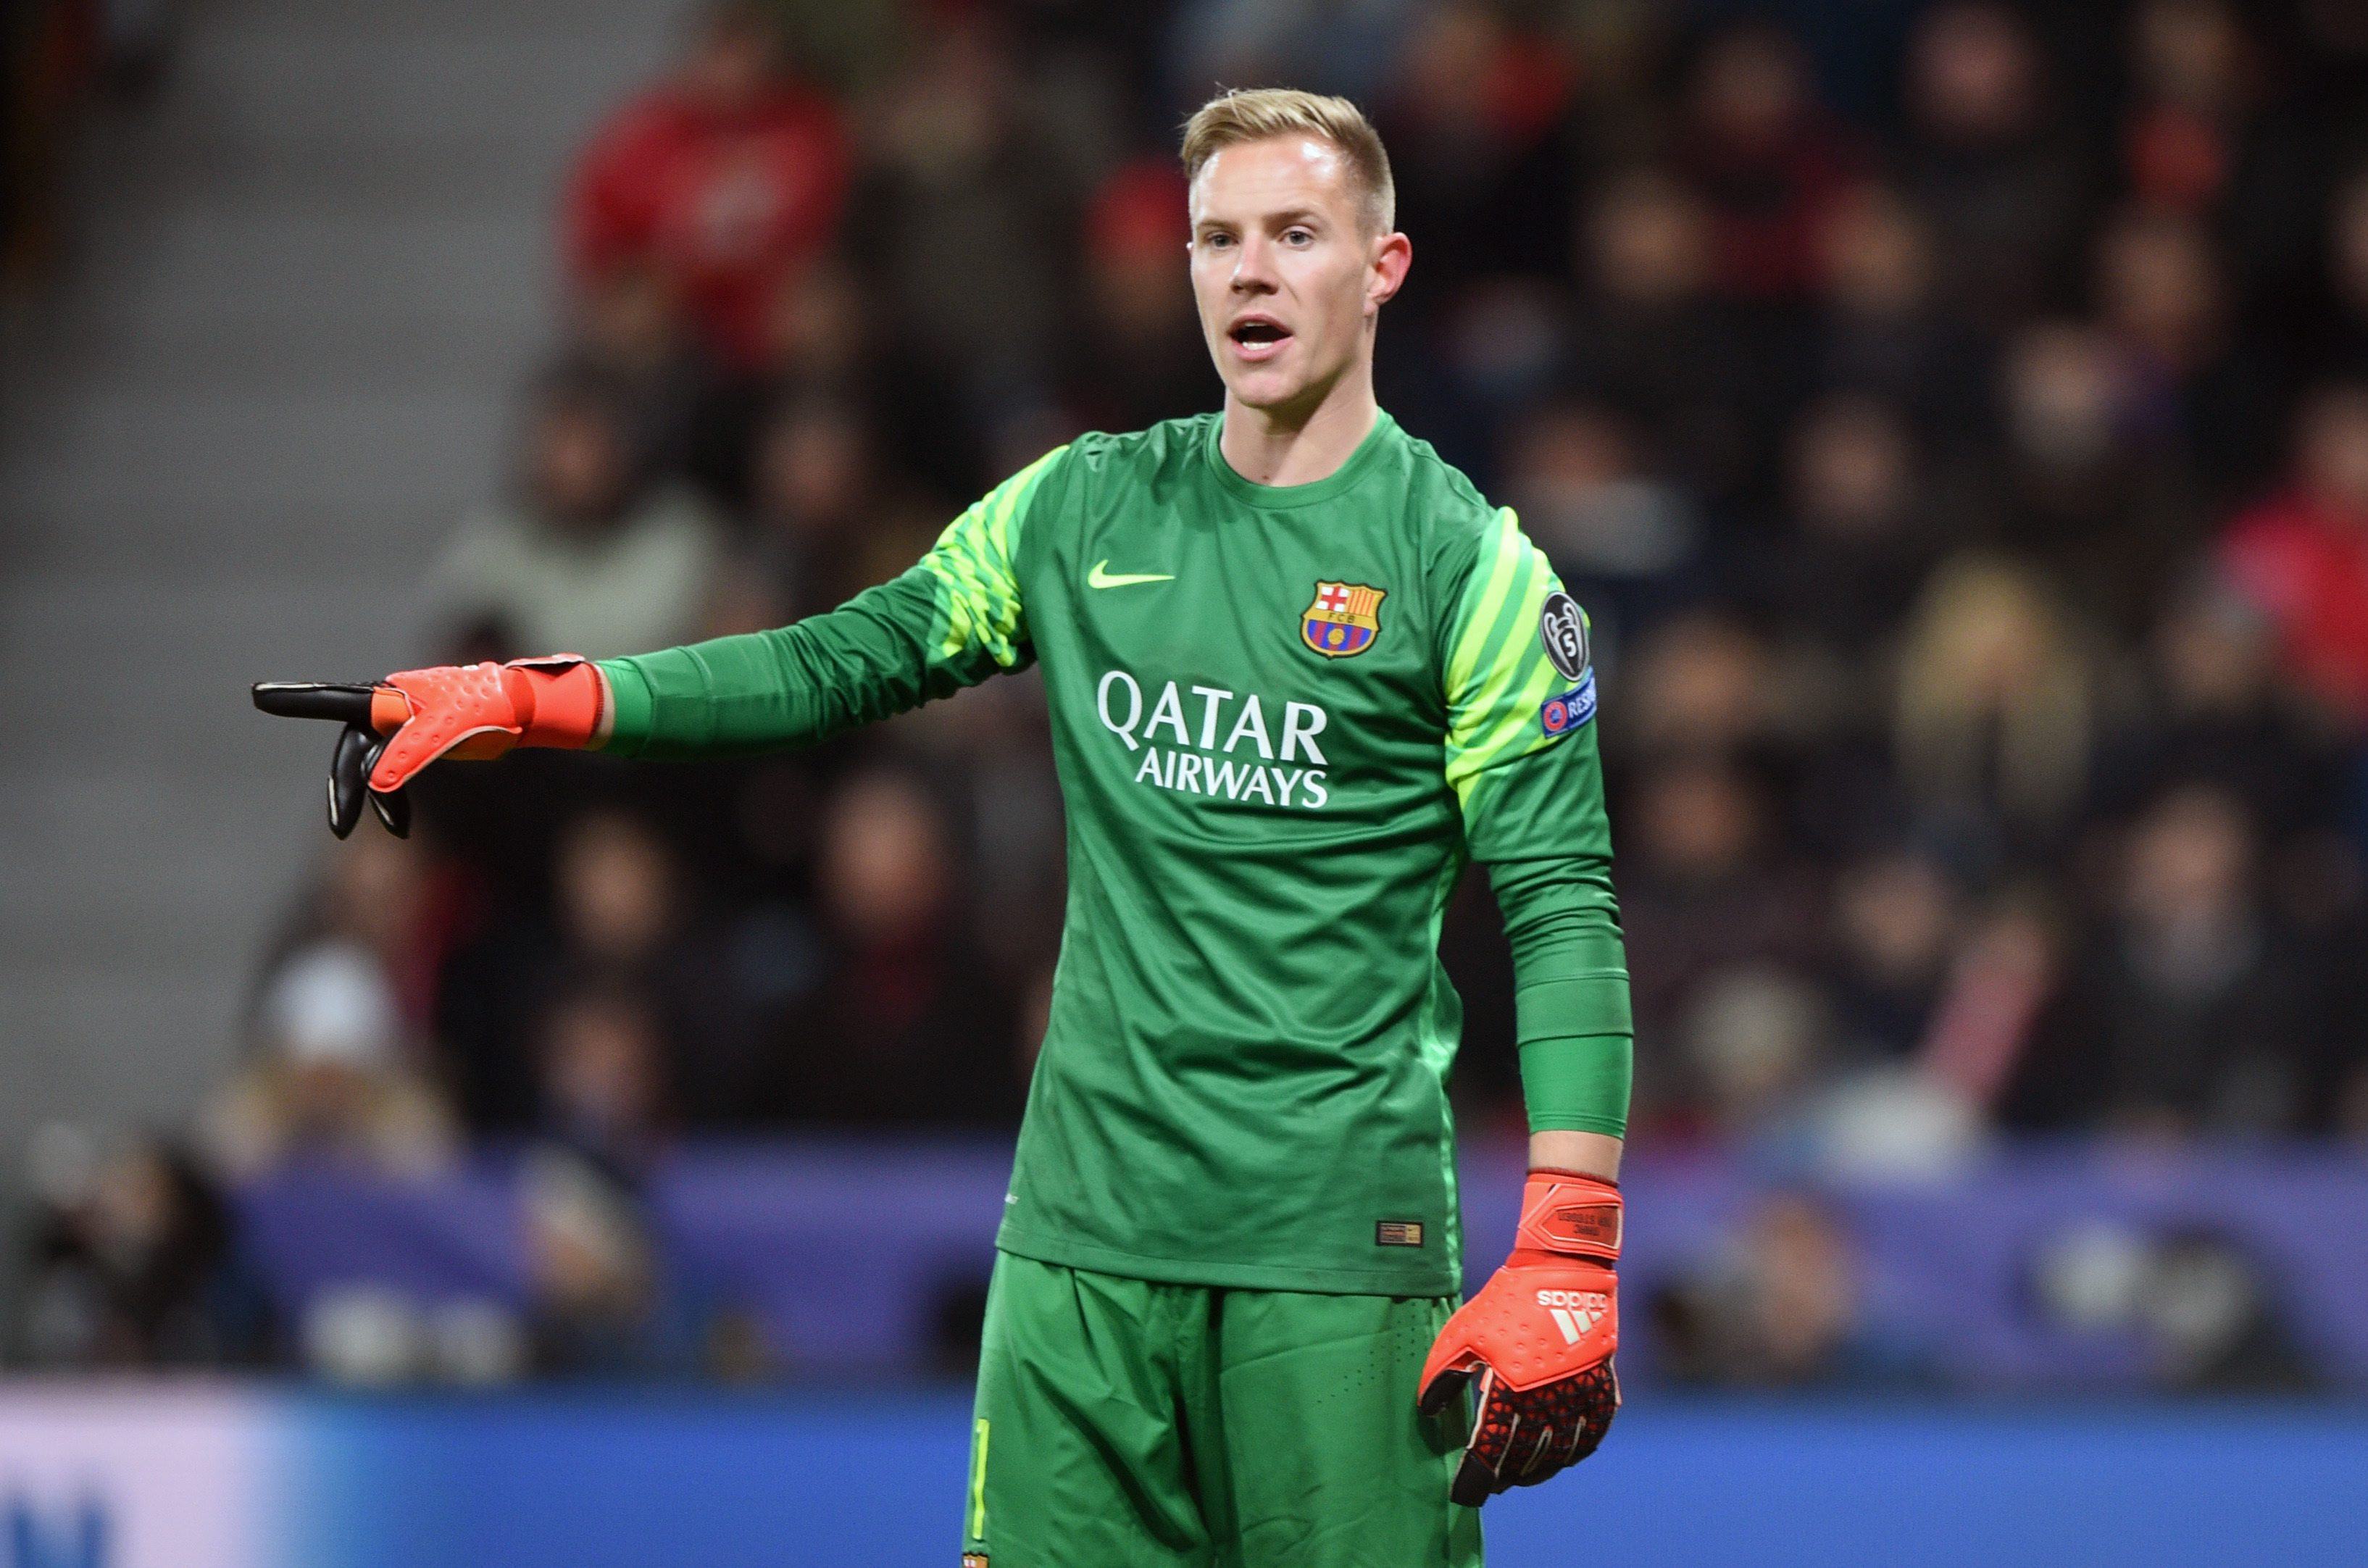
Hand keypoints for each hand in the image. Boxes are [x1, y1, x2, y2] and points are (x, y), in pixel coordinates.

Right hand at [252, 655, 603, 837]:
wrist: (526, 709)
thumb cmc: (489, 710)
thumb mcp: (451, 732)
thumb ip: (410, 753)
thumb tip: (373, 783)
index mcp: (391, 697)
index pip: (336, 701)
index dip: (297, 700)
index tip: (259, 694)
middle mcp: (389, 707)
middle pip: (352, 750)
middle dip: (346, 789)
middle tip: (341, 827)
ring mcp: (402, 725)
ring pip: (372, 767)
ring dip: (377, 800)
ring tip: (395, 829)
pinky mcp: (417, 742)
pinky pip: (393, 774)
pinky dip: (394, 799)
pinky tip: (402, 827)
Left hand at [1418, 1170, 1620, 1505]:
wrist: (1562, 1272)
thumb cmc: (1506, 1301)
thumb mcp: (1464, 1332)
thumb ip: (1443, 1374)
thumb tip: (1429, 1411)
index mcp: (1509, 1389)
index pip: (1491, 1452)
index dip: (1476, 1479)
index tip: (1464, 1495)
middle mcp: (1546, 1401)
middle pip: (1526, 1460)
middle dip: (1506, 1476)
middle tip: (1493, 1483)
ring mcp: (1578, 1398)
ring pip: (1559, 1455)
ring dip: (1538, 1470)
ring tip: (1522, 1474)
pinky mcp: (1601, 1390)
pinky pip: (1591, 1438)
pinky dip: (1574, 1453)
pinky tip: (1560, 1456)